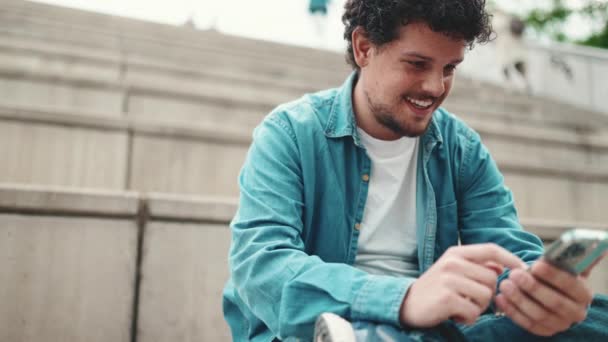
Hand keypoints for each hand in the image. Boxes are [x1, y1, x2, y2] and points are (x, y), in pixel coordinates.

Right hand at [400, 244, 526, 327]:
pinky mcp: (447, 298)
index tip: (523, 268)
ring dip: (478, 307)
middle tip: (469, 299)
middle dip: (487, 293)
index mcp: (455, 253)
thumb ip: (476, 266)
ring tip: (460, 306)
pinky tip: (454, 314)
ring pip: (486, 296)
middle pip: (493, 279)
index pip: (490, 249)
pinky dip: (467, 318)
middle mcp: (452, 263)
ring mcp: (449, 280)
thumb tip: (501, 266)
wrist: (407, 304)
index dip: (510, 258)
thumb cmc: (435, 288)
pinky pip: (474, 312)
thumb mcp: (453, 271)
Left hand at [494, 255, 603, 336]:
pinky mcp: (543, 330)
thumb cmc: (556, 275)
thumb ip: (575, 256)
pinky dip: (512, 311)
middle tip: (514, 274)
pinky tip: (500, 298)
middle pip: (554, 302)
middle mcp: (575, 312)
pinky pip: (526, 324)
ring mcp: (559, 324)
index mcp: (583, 294)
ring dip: (519, 299)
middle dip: (533, 287)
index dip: (553, 275)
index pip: (571, 285)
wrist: (550, 292)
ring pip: (538, 314)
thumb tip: (596, 244)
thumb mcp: (567, 266)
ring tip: (504, 284)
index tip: (535, 265)